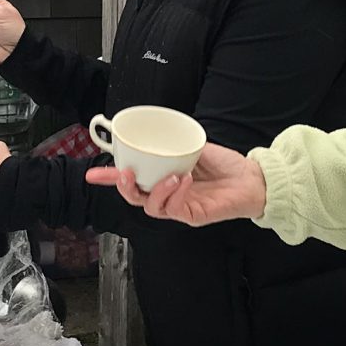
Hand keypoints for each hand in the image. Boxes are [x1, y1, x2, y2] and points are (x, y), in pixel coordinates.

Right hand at [84, 142, 266, 226]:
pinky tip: (185, 180)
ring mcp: (179, 208)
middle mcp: (167, 196)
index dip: (110, 178)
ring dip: (156, 190)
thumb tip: (155, 129)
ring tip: (171, 175)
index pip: (132, 181)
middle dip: (123, 187)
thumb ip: (175, 143)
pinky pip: (175, 210)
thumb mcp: (195, 146)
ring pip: (151, 207)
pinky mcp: (193, 216)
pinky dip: (176, 193)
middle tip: (125, 174)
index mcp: (163, 180)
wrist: (253, 179)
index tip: (92, 174)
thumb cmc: (226, 165)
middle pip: (135, 198)